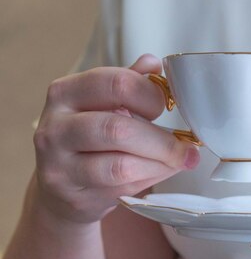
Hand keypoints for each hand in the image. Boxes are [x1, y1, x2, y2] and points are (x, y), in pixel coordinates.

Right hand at [32, 54, 199, 224]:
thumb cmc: (90, 143)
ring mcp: (60, 164)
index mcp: (66, 93)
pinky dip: (151, 178)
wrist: (61, 190)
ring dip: (160, 163)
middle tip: (186, 145)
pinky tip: (161, 171)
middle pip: (118, 128)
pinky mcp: (74, 195)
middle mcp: (56, 126)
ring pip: (121, 164)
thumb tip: (153, 63)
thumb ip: (126, 86)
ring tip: (179, 161)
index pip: (115, 83)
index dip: (151, 94)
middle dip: (162, 140)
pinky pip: (123, 187)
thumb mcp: (103, 107)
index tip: (169, 105)